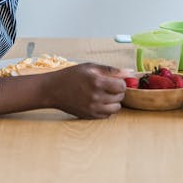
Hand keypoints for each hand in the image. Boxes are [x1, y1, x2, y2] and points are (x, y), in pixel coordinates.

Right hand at [0, 63, 126, 119]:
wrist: (53, 90)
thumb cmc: (71, 75)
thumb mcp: (90, 67)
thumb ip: (110, 70)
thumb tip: (129, 72)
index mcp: (97, 82)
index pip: (122, 86)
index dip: (121, 82)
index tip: (115, 80)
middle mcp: (96, 97)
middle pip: (120, 97)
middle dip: (117, 91)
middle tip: (108, 86)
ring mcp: (93, 108)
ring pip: (116, 108)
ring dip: (114, 101)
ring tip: (105, 94)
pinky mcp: (89, 116)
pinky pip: (107, 115)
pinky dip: (107, 109)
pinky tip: (99, 101)